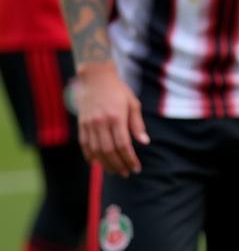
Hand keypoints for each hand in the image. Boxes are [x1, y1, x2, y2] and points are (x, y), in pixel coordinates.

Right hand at [73, 61, 149, 176]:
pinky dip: (90, 156)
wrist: (96, 78)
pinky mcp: (81, 124)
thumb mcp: (133, 103)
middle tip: (126, 173)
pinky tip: (97, 163)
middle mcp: (101, 122)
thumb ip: (137, 124)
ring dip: (105, 164)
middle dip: (118, 165)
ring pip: (96, 151)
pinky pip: (84, 145)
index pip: (123, 145)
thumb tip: (144, 142)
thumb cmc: (118, 90)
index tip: (136, 168)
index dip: (129, 159)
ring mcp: (89, 124)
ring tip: (114, 171)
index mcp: (116, 117)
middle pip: (109, 151)